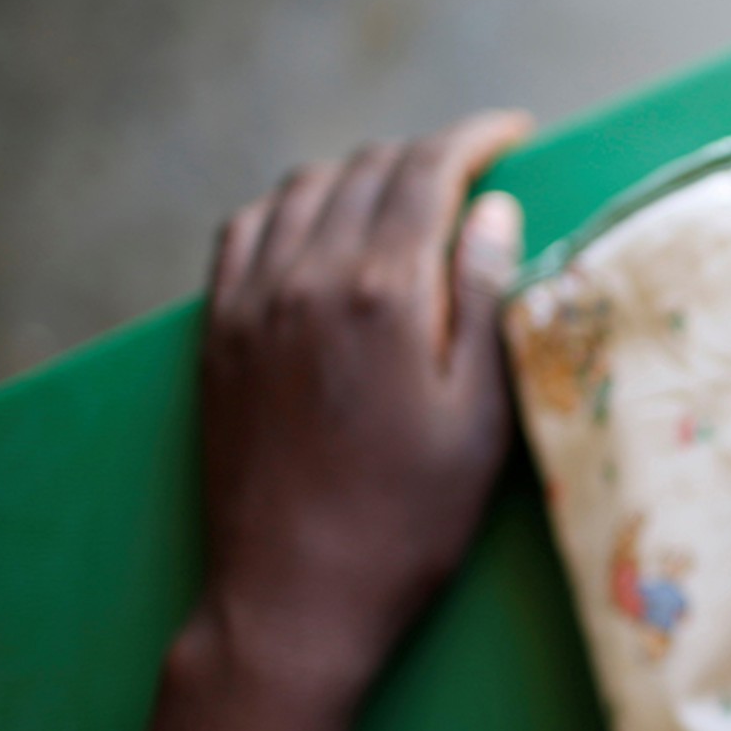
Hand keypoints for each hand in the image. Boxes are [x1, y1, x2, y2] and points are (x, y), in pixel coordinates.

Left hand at [193, 109, 533, 712]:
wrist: (294, 598)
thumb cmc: (409, 522)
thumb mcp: (479, 422)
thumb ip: (485, 303)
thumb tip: (494, 212)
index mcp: (384, 294)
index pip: (428, 172)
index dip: (475, 138)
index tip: (513, 133)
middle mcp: (308, 279)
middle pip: (367, 170)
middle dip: (427, 153)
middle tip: (474, 172)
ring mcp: (252, 303)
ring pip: (305, 189)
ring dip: (362, 174)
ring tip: (406, 195)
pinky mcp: (218, 334)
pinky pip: (245, 229)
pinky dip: (291, 205)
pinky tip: (319, 224)